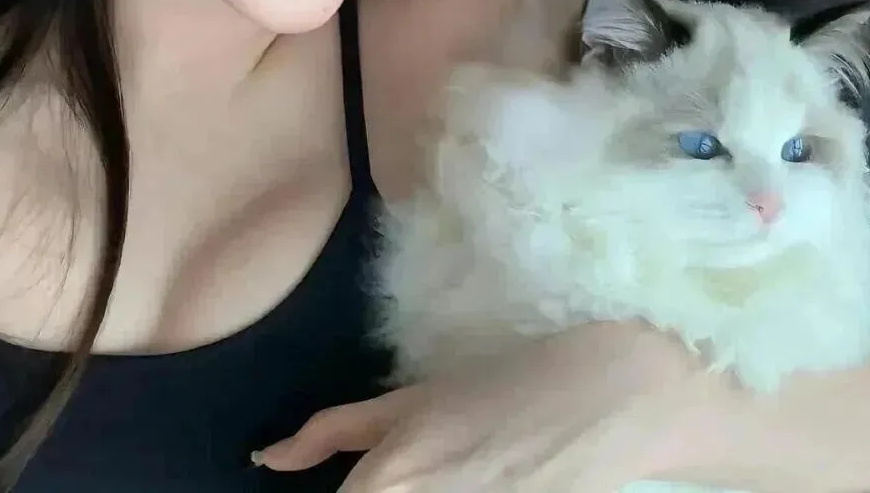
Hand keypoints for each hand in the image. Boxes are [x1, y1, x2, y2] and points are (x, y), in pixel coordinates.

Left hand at [253, 321, 697, 491]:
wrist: (602, 398)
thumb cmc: (498, 387)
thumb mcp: (410, 399)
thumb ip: (331, 431)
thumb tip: (268, 457)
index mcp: (384, 482)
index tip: (328, 482)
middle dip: (366, 492)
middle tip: (400, 470)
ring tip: (437, 471)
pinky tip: (459, 481)